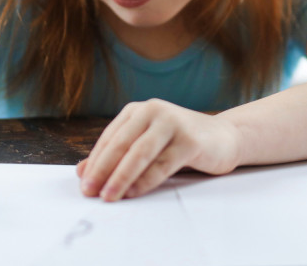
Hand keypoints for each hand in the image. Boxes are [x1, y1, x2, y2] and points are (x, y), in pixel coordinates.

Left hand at [77, 99, 242, 201]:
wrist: (224, 138)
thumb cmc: (179, 144)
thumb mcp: (146, 145)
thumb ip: (117, 156)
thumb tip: (82, 172)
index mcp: (138, 111)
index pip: (110, 138)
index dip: (95, 162)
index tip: (84, 184)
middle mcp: (153, 111)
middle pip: (121, 144)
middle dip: (103, 170)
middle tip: (90, 192)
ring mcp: (173, 123)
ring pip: (140, 154)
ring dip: (121, 177)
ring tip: (109, 196)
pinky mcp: (190, 140)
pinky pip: (162, 164)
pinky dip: (145, 180)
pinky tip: (134, 192)